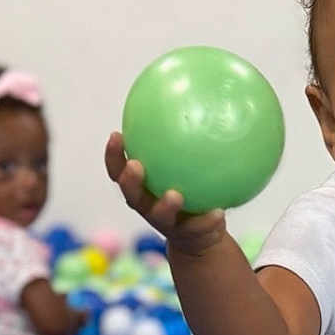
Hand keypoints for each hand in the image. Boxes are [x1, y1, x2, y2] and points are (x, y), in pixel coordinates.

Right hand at [104, 132, 226, 255]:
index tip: (116, 134)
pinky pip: (198, 227)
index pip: (119, 169)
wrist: (199, 236)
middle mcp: (147, 204)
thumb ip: (188, 140)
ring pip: (160, 216)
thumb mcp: (188, 165)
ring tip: (175, 195)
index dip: (113, 155)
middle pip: (131, 194)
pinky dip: (209, 220)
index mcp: (141, 186)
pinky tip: (220, 212)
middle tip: (137, 166)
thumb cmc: (191, 190)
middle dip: (130, 181)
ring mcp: (166, 223)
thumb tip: (204, 99)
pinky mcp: (188, 236)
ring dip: (165, 206)